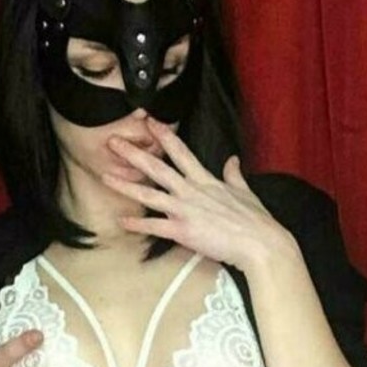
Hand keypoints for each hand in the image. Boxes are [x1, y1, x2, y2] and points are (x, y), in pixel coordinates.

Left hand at [100, 119, 294, 271]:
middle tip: (113, 142)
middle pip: (157, 167)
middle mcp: (191, 191)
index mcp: (205, 180)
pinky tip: (120, 221)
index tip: (148, 121)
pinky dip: (137, 223)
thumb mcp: (245, 191)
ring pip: (149, 194)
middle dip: (133, 153)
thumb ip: (233, 174)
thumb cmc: (256, 220)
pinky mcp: (183, 231)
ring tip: (105, 177)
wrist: (261, 244)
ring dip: (125, 185)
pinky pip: (154, 226)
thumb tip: (232, 159)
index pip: (180, 152)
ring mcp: (185, 210)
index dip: (163, 135)